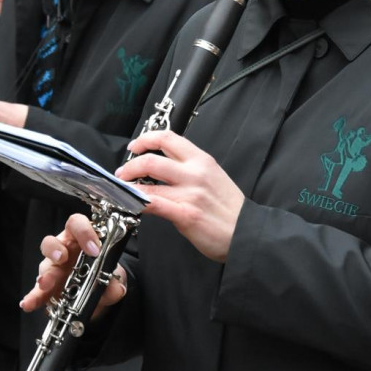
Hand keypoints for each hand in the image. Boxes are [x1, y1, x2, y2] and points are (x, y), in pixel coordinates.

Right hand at [21, 214, 127, 319]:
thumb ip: (115, 283)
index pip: (77, 224)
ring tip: (46, 283)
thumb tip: (116, 288)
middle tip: (63, 258)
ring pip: (44, 264)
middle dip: (56, 249)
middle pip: (54, 241)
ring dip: (45, 272)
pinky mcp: (47, 287)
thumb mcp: (113, 278)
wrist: (97, 296)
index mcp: (81, 239)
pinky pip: (36, 290)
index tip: (94, 249)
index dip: (84, 232)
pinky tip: (29, 303)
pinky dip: (33, 297)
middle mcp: (64, 249)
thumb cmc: (103, 275)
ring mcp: (53, 267)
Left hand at [116, 130, 242, 262]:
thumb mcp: (214, 177)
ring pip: (149, 182)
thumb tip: (166, 170)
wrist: (247, 232)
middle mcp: (195, 173)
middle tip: (123, 172)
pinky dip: (138, 202)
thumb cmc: (230, 208)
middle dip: (130, 165)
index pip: (168, 138)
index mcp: (202, 160)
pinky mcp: (185, 214)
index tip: (135, 147)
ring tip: (124, 189)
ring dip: (129, 185)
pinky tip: (131, 204)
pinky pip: (154, 205)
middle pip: (152, 159)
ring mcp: (190, 194)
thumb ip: (191, 170)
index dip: (146, 139)